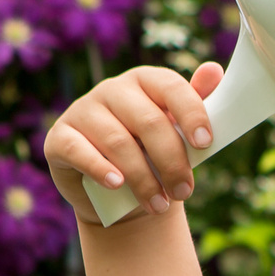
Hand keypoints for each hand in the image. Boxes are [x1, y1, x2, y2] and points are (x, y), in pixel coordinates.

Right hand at [43, 63, 223, 221]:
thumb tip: (215, 70)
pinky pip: (80, 151)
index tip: (206, 144)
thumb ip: (196, 103)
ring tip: (160, 205)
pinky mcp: (59, 137)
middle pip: (148, 121)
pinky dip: (102, 170)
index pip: (171, 87)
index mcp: (145, 81)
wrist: (113, 192)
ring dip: (143, 179)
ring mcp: (82, 110)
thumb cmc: (152, 154)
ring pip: (119, 142)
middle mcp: (112, 90)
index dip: (191, 114)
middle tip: (184, 191)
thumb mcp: (178, 132)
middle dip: (172, 161)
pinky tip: (118, 185)